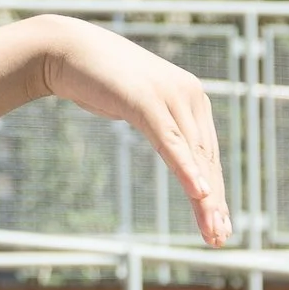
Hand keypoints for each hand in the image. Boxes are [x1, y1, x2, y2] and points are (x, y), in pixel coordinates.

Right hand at [37, 17, 232, 246]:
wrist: (68, 50)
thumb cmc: (102, 81)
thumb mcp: (140, 107)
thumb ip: (162, 124)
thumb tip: (176, 148)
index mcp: (192, 99)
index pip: (208, 155)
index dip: (216, 193)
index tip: (219, 227)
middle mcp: (190, 95)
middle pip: (206, 161)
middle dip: (215, 204)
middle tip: (220, 239)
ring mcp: (171, 96)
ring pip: (193, 156)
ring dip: (205, 198)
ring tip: (212, 230)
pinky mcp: (147, 100)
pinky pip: (171, 142)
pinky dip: (186, 170)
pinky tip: (200, 194)